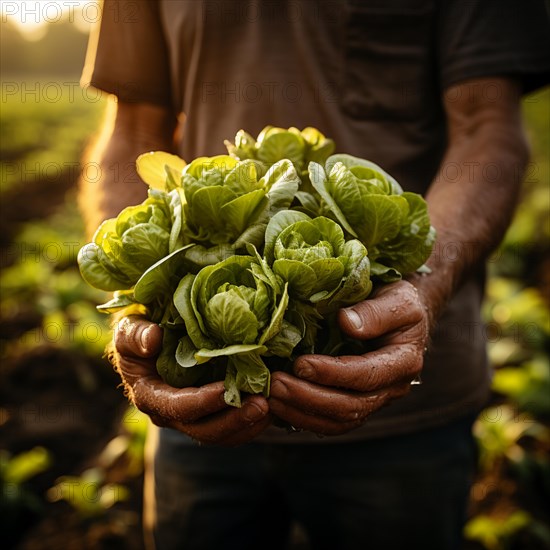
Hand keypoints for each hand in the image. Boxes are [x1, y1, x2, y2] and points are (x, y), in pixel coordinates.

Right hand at [113, 315, 270, 445]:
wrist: (149, 341)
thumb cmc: (139, 331)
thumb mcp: (129, 328)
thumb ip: (136, 334)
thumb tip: (153, 339)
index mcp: (150, 396)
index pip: (178, 407)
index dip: (203, 402)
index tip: (228, 389)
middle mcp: (171, 414)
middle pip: (204, 430)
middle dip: (234, 420)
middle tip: (262, 404)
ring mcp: (192, 417)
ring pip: (222, 434)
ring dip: (248, 424)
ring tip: (272, 407)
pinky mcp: (209, 412)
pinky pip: (231, 427)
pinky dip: (251, 421)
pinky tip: (272, 407)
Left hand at [269, 281, 428, 435]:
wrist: (400, 313)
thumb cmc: (397, 299)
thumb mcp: (398, 296)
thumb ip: (376, 311)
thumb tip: (347, 323)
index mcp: (403, 362)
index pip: (366, 376)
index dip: (333, 373)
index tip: (301, 363)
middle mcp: (391, 388)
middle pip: (350, 407)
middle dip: (309, 398)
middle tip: (275, 384)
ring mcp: (374, 400)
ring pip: (338, 422)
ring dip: (301, 413)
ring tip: (270, 398)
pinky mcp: (356, 403)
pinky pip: (330, 422)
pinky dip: (303, 418)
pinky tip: (279, 406)